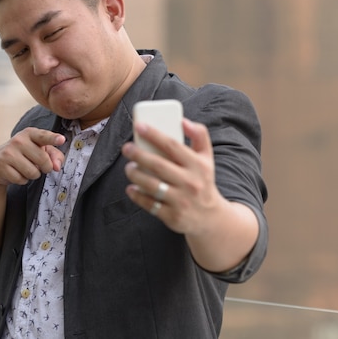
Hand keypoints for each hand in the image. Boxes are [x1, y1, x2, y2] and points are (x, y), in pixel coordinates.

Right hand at [0, 127, 65, 185]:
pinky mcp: (1, 166)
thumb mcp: (40, 150)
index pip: (44, 136)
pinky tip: (16, 173)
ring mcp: (8, 152)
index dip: (53, 139)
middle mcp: (18, 140)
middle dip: (46, 167)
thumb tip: (56, 166)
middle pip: (43, 160)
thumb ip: (54, 155)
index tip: (61, 140)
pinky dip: (22, 180)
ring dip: (33, 175)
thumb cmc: (24, 154)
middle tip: (39, 166)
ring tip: (26, 168)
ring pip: (33, 172)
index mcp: (30, 133)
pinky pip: (21, 179)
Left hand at [122, 118, 225, 234]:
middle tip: (127, 148)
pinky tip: (131, 188)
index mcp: (198, 165)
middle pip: (158, 165)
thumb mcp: (207, 158)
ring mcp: (181, 201)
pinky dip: (137, 196)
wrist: (210, 217)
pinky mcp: (172, 216)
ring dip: (135, 175)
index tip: (139, 126)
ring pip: (152, 185)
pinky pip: (150, 204)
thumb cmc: (203, 181)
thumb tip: (182, 120)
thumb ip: (199, 135)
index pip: (173, 145)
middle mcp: (190, 182)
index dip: (154, 134)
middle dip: (138, 155)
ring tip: (129, 168)